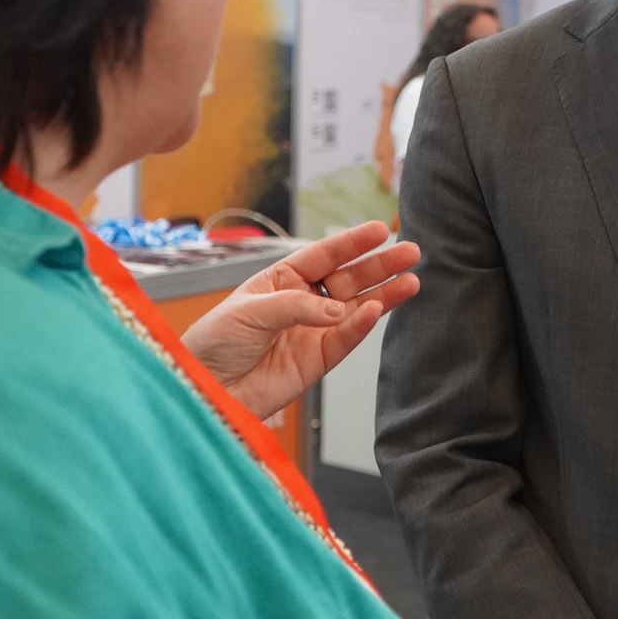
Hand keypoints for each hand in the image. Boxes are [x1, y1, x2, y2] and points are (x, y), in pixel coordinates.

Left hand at [182, 222, 419, 419]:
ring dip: (384, 294)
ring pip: (356, 308)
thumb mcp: (250, 310)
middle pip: (348, 279)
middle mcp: (302, 303)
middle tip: (410, 251)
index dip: (352, 243)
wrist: (206, 389)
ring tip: (412, 280)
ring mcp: (313, 332)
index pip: (323, 256)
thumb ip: (296, 306)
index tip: (380, 229)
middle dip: (379, 265)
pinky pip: (346, 340)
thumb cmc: (214, 342)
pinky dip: (363, 326)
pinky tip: (380, 309)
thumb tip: (338, 310)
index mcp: (281, 280)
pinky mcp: (317, 362)